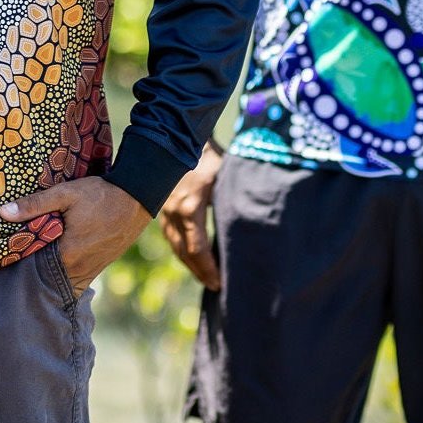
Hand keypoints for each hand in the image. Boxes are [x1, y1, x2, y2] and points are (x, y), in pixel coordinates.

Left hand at [0, 179, 150, 296]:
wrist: (137, 196)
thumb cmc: (100, 194)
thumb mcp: (66, 194)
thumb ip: (35, 205)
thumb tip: (3, 213)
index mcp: (67, 255)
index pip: (35, 266)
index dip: (22, 260)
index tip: (8, 254)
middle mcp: (80, 270)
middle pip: (49, 276)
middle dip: (35, 268)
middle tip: (21, 256)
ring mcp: (93, 270)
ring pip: (64, 278)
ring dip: (51, 270)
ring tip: (39, 255)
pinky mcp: (101, 265)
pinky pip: (78, 275)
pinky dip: (66, 269)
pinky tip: (58, 255)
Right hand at [159, 143, 222, 289]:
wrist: (179, 134)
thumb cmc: (209, 154)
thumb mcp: (226, 176)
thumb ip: (236, 199)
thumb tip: (260, 222)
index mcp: (189, 208)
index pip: (197, 249)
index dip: (208, 269)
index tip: (220, 283)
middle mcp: (173, 212)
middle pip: (184, 252)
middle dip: (199, 271)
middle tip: (216, 287)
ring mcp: (164, 209)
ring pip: (175, 245)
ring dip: (190, 262)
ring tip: (206, 275)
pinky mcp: (162, 205)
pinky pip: (171, 235)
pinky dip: (182, 249)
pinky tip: (193, 254)